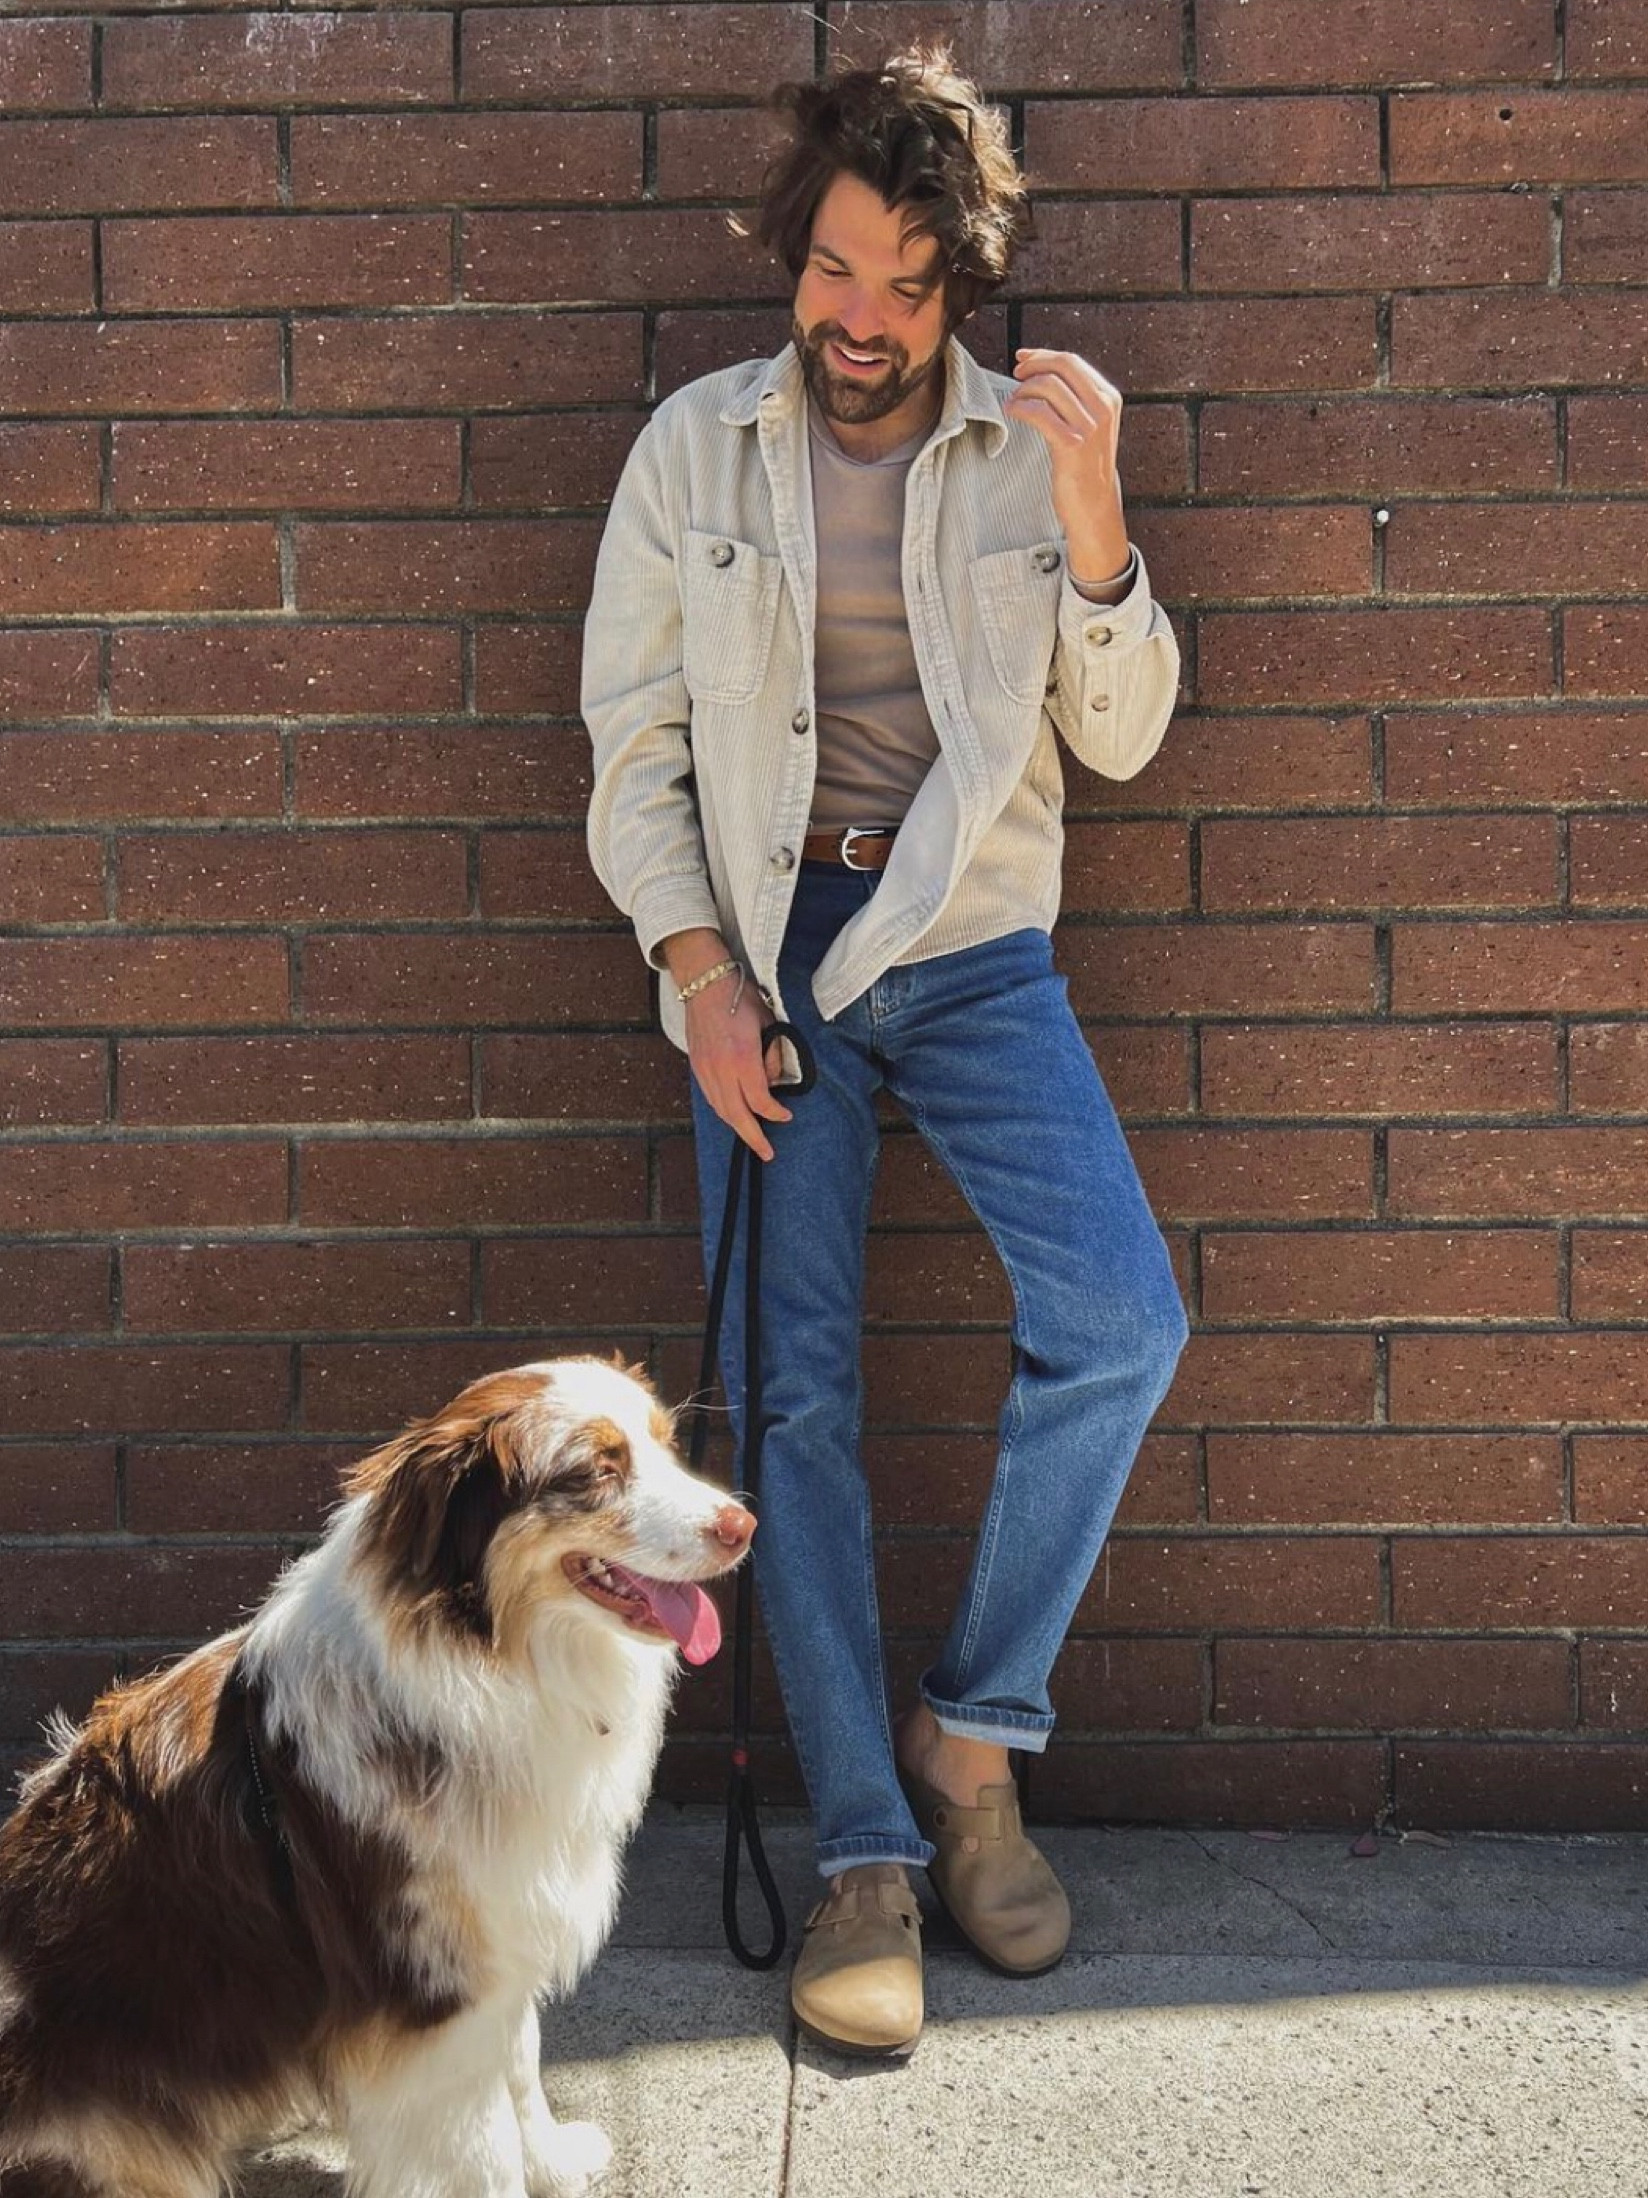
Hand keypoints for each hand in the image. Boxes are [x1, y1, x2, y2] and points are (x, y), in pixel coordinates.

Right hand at [685, 973, 792, 1162]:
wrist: (704, 983)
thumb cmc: (740, 998)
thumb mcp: (768, 1023)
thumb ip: (772, 1056)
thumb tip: (773, 1081)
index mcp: (742, 1058)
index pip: (759, 1100)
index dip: (775, 1113)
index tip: (787, 1115)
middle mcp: (720, 1068)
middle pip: (737, 1115)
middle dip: (754, 1137)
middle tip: (767, 1153)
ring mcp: (704, 1069)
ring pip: (721, 1110)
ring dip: (737, 1127)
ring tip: (753, 1138)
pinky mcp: (696, 1066)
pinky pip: (711, 1098)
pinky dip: (724, 1111)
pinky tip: (734, 1115)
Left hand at [1004, 346, 1129, 583]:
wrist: (1093, 506)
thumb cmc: (1084, 468)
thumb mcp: (1089, 426)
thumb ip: (1076, 400)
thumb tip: (1042, 373)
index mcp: (1109, 398)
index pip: (1073, 362)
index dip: (1043, 355)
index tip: (1023, 359)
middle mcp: (1103, 407)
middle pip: (1062, 366)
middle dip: (1033, 365)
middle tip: (1015, 375)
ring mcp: (1090, 425)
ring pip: (1049, 386)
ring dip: (1023, 390)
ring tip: (1013, 402)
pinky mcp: (1072, 443)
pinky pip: (1039, 412)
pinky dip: (1020, 407)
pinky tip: (1011, 412)